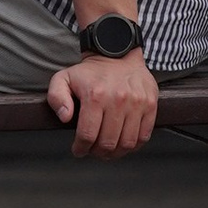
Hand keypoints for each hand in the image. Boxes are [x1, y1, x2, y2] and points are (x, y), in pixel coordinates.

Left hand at [46, 51, 160, 156]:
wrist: (118, 54)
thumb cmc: (90, 71)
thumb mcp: (64, 78)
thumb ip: (56, 97)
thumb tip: (65, 117)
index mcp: (95, 96)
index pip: (88, 135)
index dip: (81, 148)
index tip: (79, 150)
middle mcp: (118, 100)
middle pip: (108, 143)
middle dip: (97, 153)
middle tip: (93, 151)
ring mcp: (136, 103)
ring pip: (127, 143)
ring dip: (115, 153)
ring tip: (108, 150)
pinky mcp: (150, 105)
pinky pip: (144, 135)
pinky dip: (133, 145)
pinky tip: (123, 143)